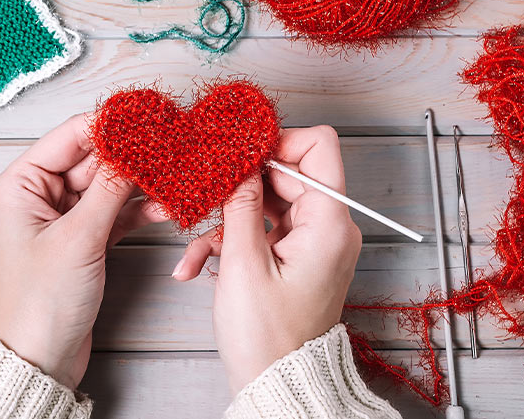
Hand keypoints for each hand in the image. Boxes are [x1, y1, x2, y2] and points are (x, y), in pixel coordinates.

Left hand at [0, 114, 164, 388]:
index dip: (112, 124)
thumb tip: (136, 147)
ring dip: (141, 183)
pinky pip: (116, 211)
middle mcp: (39, 194)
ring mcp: (63, 217)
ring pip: (109, 185)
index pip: (72, 136)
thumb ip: (109, 189)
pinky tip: (166, 204)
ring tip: (177, 175)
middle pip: (94, 158)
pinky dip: (139, 209)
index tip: (150, 116)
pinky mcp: (84, 238)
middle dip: (133, 154)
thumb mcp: (78, 239)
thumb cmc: (40, 303)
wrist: (39, 357)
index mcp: (21, 184)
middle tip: (173, 145)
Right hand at [172, 126, 360, 392]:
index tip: (240, 150)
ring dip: (227, 220)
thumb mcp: (243, 264)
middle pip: (286, 173)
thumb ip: (241, 204)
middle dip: (241, 184)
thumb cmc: (267, 337)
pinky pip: (263, 230)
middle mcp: (329, 227)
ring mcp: (313, 241)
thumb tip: (237, 161)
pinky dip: (230, 242)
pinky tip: (196, 265)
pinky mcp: (296, 255)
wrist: (276, 383)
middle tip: (205, 194)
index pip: (319, 147)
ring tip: (194, 247)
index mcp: (329, 224)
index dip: (278, 141)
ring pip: (267, 202)